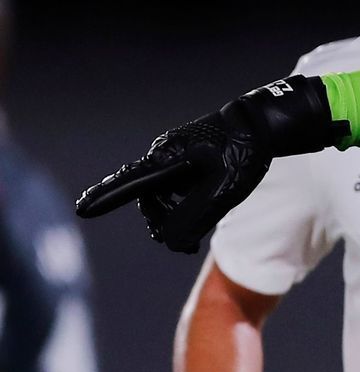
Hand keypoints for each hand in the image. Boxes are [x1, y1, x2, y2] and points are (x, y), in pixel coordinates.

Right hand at [75, 75, 339, 252]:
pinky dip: (183, 208)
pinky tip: (198, 224)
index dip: (106, 197)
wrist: (264, 124)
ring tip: (192, 242)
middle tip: (184, 247)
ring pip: (162, 195)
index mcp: (168, 157)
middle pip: (149, 198)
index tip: (83, 210)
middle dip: (161, 223)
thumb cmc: (244, 151)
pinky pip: (175, 189)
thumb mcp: (225, 189)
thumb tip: (171, 242)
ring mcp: (175, 156)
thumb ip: (198, 216)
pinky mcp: (187, 160)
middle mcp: (165, 154)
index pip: (131, 182)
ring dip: (174, 218)